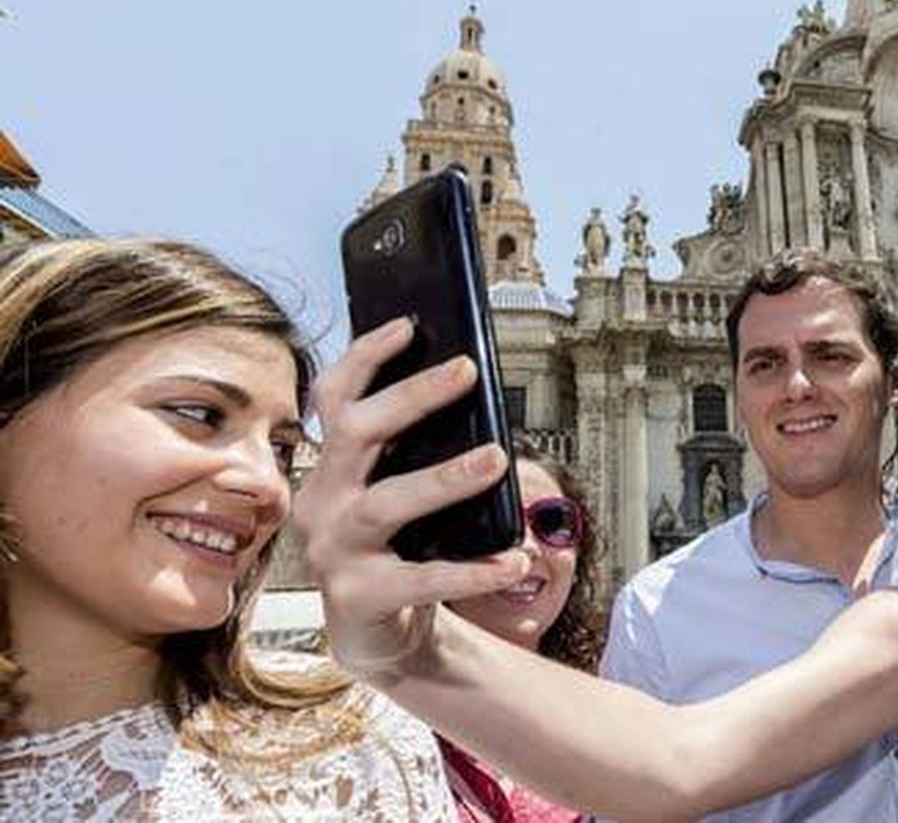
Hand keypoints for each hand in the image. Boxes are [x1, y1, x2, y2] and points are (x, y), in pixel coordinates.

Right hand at [297, 317, 529, 680]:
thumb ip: (418, 454)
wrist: (378, 634)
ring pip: (387, 502)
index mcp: (331, 468)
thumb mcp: (400, 493)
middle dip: (411, 396)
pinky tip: (514, 560)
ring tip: (498, 458)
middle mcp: (322, 502)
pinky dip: (473, 570)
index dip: (365, 358)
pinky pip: (422, 578)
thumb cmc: (399, 548)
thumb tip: (472, 394)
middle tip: (467, 370)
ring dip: (445, 476)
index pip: (333, 400)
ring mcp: (334, 551)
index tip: (407, 324)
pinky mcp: (358, 597)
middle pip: (356, 434)